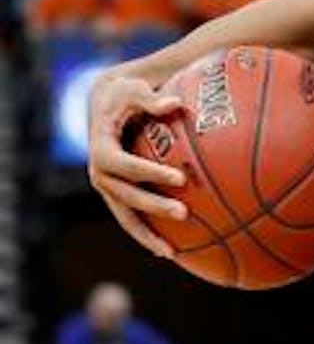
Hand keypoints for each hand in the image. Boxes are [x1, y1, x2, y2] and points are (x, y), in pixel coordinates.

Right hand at [88, 72, 188, 257]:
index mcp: (102, 149)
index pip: (127, 166)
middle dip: (154, 206)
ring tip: (172, 253)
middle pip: (126, 196)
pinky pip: (131, 218)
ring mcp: (106, 187)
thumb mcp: (133, 90)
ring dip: (147, 235)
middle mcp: (99, 173)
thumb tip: (175, 103)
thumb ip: (151, 100)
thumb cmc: (124, 94)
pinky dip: (147, 233)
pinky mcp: (116, 194)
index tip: (180, 179)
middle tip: (184, 214)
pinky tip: (171, 249)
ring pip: (125, 216)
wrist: (104, 104)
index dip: (151, 173)